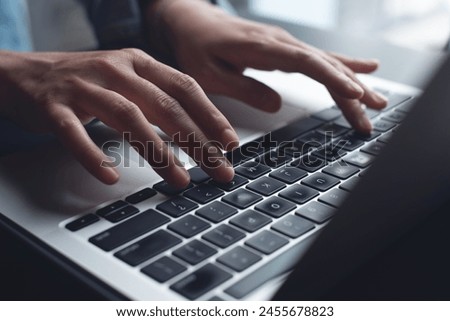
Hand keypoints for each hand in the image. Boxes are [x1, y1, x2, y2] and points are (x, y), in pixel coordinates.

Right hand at [0, 49, 238, 185]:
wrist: (25, 73)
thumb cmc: (86, 82)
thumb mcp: (127, 81)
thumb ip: (158, 99)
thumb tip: (199, 132)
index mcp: (138, 62)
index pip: (184, 87)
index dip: (210, 115)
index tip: (230, 143)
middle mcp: (115, 69)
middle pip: (165, 105)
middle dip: (197, 141)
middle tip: (219, 169)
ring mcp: (84, 85)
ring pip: (128, 117)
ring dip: (157, 151)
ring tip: (179, 179)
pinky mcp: (53, 106)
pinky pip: (74, 133)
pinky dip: (93, 155)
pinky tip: (108, 176)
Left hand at [147, 0, 386, 132]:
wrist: (188, 21)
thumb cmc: (194, 46)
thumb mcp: (207, 74)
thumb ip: (242, 89)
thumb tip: (277, 103)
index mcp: (261, 48)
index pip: (306, 63)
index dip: (332, 78)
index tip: (355, 95)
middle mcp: (279, 42)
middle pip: (324, 65)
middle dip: (352, 89)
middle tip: (375, 111)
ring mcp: (284, 44)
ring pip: (326, 63)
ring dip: (353, 82)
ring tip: (377, 100)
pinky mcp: (283, 48)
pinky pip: (318, 59)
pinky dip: (342, 65)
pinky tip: (363, 69)